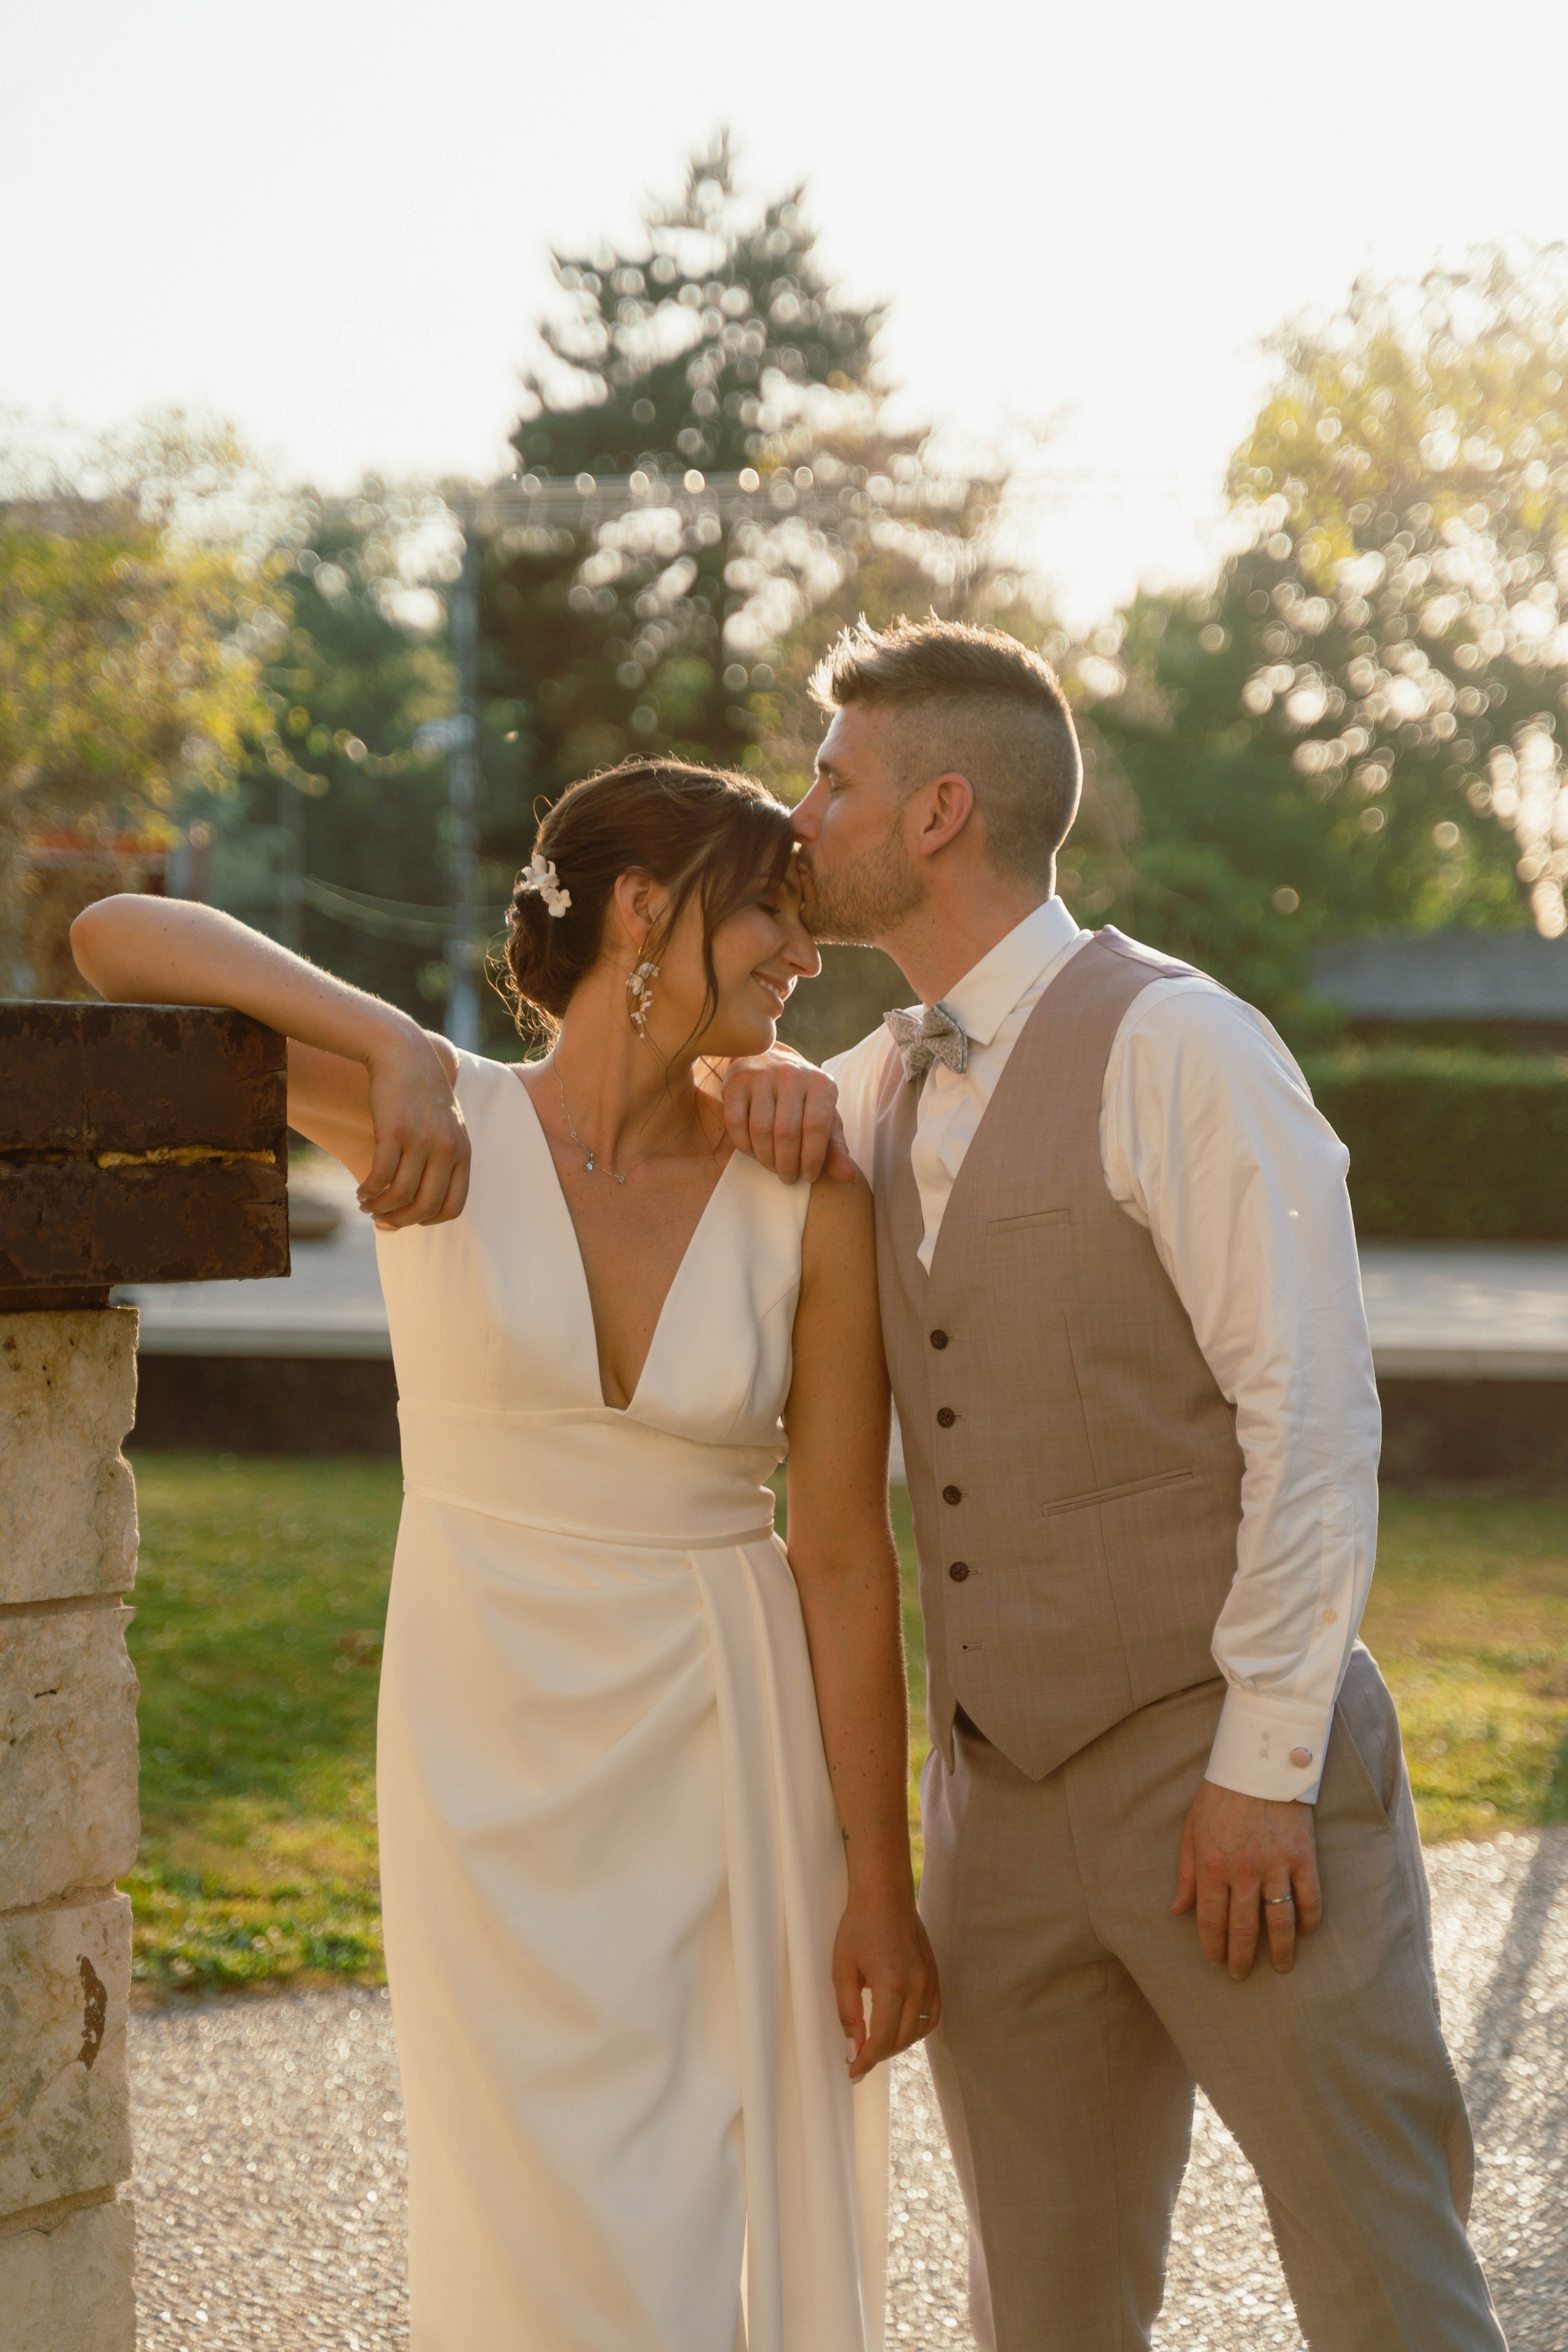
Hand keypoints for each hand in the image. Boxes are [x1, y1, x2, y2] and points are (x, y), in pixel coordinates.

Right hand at [357, 1027, 470, 1229]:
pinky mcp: (395, 1132)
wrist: (404, 1054)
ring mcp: (422, 1141)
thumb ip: (441, 1160)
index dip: (428, 1220)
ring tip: (366, 1203)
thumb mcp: (445, 1127)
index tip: (408, 1217)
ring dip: (379, 1207)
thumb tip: (419, 1201)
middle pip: (425, 1207)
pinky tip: (361, 1190)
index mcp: (463, 1152)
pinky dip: (369, 1190)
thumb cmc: (420, 1095)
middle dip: (400, 1220)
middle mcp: (447, 1150)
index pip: (453, 1207)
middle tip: (380, 1217)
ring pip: (400, 1195)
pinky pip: (381, 1177)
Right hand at [720, 1051, 854, 1183]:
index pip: (816, 1126)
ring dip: (766, 1157)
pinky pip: (736, 1123)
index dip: (812, 1158)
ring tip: (772, 1165)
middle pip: (787, 1132)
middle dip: (787, 1164)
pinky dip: (745, 1145)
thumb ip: (835, 1147)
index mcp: (820, 1083)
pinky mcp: (736, 1081)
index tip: (808, 1176)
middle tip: (787, 1176)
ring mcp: (761, 1075)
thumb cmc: (802, 1098)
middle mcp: (791, 1074)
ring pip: (761, 1130)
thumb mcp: (825, 1118)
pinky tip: (754, 1151)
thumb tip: (848, 1175)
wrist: (770, 1063)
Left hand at [833, 1887, 940, 2081]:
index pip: (882, 2040)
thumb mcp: (843, 1970)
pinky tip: (901, 2029)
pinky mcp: (935, 1975)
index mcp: (892, 1986)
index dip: (866, 2061)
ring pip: (919, 2031)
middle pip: (901, 2040)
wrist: (884, 1895)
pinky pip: (933, 2014)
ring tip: (876, 2045)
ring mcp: (930, 1981)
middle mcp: (917, 1987)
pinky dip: (918, 2029)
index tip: (852, 2071)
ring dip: (898, 2044)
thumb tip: (852, 2049)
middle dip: (879, 2056)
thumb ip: (848, 2013)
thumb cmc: (859, 1927)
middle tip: (858, 2061)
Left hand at [1172, 1777, 1322, 1979]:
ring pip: (1280, 1922)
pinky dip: (1308, 1921)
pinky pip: (1309, 1899)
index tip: (1216, 1962)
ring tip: (1280, 1967)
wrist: (1259, 1764)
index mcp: (1212, 1865)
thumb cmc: (1220, 1796)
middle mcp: (1243, 1871)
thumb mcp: (1192, 1829)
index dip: (1213, 1947)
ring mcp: (1276, 1866)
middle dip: (1242, 1958)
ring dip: (1280, 1951)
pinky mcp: (1303, 1857)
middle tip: (1242, 1975)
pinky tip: (1304, 1934)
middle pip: (1245, 1928)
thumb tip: (1178, 1910)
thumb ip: (1186, 1873)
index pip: (1212, 1920)